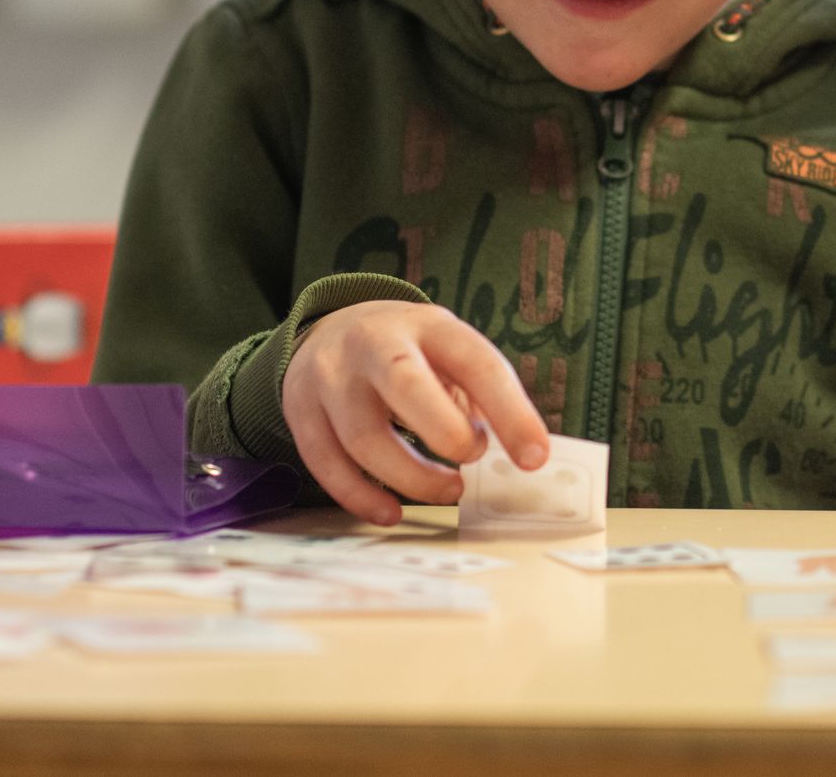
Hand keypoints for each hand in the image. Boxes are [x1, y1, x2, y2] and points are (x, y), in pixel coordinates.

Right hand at [280, 301, 551, 524]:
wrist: (334, 328)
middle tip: (471, 461)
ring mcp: (331, 376)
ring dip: (410, 477)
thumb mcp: (449, 353)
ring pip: (362, 436)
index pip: (476, 363)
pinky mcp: (300, 410)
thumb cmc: (411, 352)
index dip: (510, 412)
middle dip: (444, 433)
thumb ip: (479, 397)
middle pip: (405, 385)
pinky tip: (390, 512)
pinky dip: (360, 496)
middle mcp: (374, 344)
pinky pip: (325, 463)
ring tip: (447, 490)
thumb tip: (515, 455)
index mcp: (429, 325)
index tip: (535, 456)